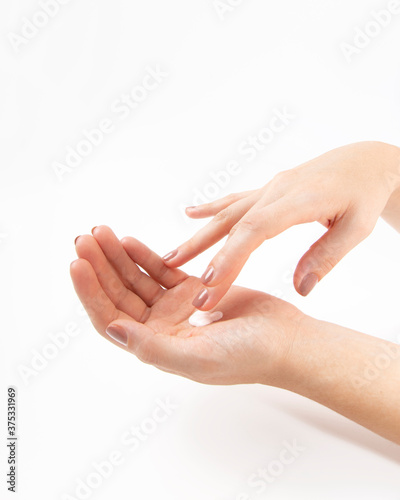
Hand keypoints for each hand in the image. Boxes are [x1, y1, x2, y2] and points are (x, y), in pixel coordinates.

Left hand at [70, 226, 302, 384]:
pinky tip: (129, 241)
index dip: (91, 293)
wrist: (286, 340)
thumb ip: (153, 348)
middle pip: (118, 294)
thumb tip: (112, 328)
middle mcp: (160, 328)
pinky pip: (160, 270)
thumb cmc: (249, 356)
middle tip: (85, 238)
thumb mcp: (198, 358)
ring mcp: (175, 308)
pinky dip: (144, 255)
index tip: (78, 263)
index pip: (111, 318)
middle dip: (99, 266)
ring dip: (117, 257)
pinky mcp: (192, 290)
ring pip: (136, 278)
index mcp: (156, 346)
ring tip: (101, 232)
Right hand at [163, 141, 399, 309]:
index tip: (211, 283)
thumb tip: (301, 289)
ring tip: (171, 257)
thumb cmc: (364, 194)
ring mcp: (269, 189)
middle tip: (182, 280)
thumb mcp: (358, 228)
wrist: (365, 161)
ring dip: (199, 236)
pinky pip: (235, 201)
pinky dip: (211, 209)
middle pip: (233, 224)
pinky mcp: (268, 191)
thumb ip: (327, 257)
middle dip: (206, 254)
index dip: (231, 256)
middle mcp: (276, 191)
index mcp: (299, 201)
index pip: (256, 230)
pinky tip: (191, 214)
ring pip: (227, 213)